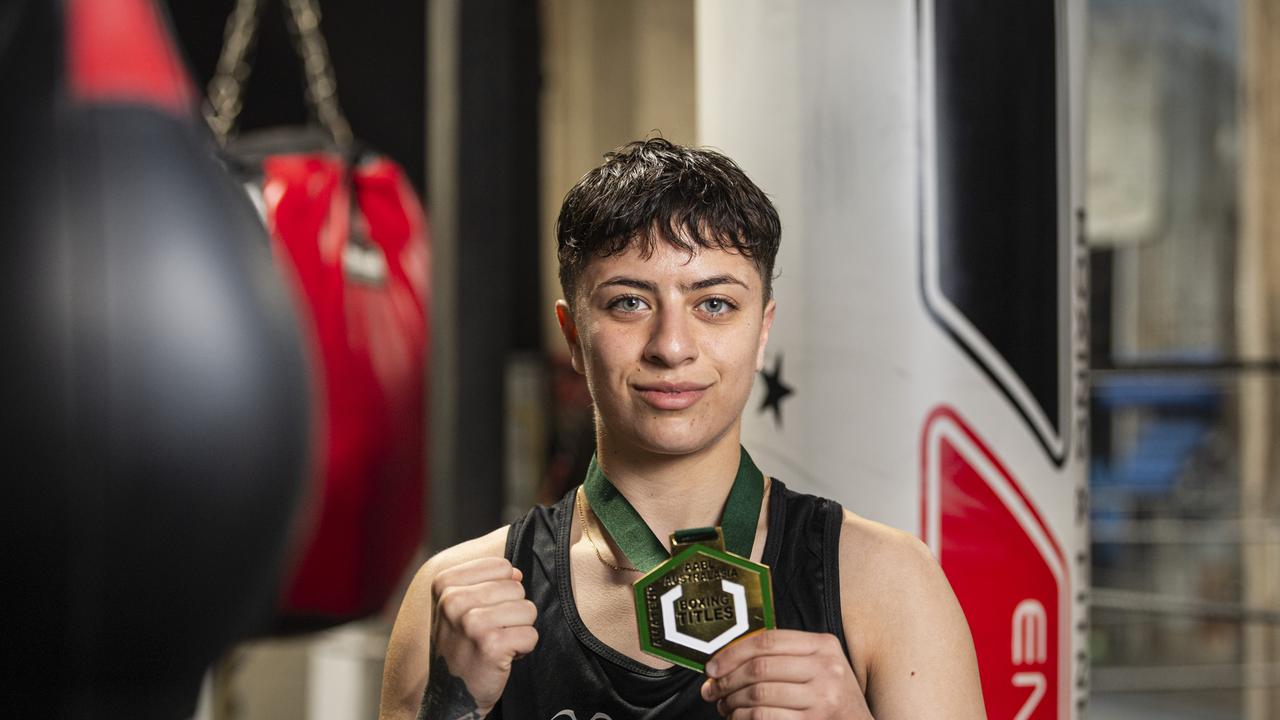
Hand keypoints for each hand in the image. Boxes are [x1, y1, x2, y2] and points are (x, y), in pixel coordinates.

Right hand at [420, 558, 537, 718]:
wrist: (449, 695)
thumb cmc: (459, 646)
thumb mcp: (456, 606)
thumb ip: (485, 581)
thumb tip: (516, 573)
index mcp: (444, 584)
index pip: (502, 567)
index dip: (502, 590)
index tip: (483, 612)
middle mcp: (454, 600)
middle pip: (516, 588)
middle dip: (512, 612)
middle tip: (490, 632)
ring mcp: (471, 623)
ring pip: (528, 609)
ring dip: (519, 629)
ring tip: (496, 643)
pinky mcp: (491, 645)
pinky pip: (531, 635)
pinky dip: (523, 649)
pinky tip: (502, 657)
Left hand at [700, 629, 870, 718]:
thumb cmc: (831, 697)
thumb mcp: (818, 667)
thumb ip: (783, 656)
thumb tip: (728, 660)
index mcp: (823, 645)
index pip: (767, 641)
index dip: (732, 653)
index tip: (712, 666)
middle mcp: (826, 667)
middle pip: (759, 667)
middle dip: (726, 681)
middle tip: (711, 690)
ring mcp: (823, 696)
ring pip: (758, 693)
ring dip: (732, 702)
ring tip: (724, 707)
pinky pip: (765, 717)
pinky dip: (743, 718)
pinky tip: (738, 719)